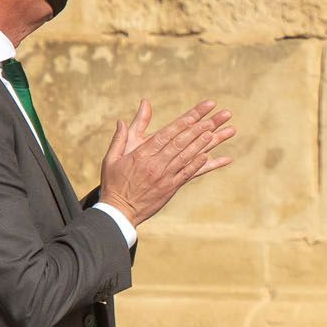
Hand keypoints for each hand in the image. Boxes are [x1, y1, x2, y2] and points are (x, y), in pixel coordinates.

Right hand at [99, 99, 236, 225]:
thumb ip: (121, 137)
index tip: (194, 115)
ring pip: (186, 157)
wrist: (119, 211)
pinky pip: (187, 175)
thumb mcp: (112, 157)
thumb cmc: (113, 182)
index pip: (165, 134)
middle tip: (212, 119)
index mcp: (141, 154)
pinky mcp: (170, 188)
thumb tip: (121, 120)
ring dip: (201, 144)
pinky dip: (197, 165)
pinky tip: (209, 156)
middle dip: (197, 130)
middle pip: (179, 143)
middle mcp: (155, 164)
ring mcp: (165, 177)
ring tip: (214, 132)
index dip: (181, 124)